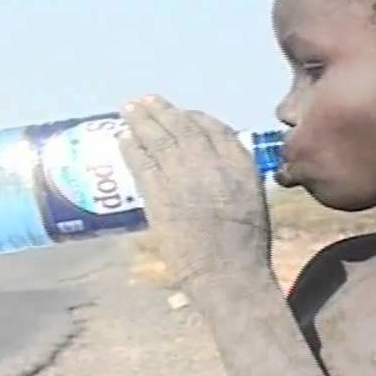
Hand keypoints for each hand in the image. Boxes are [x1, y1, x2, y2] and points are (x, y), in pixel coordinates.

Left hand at [118, 95, 272, 286]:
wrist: (229, 273)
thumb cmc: (248, 245)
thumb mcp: (253, 199)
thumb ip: (235, 175)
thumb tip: (217, 164)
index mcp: (240, 164)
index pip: (213, 128)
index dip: (193, 117)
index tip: (181, 113)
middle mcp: (211, 163)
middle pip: (182, 127)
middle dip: (161, 112)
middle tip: (146, 101)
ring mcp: (183, 177)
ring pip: (158, 139)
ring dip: (141, 121)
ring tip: (129, 109)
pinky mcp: (159, 195)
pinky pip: (142, 163)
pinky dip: (131, 149)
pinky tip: (123, 140)